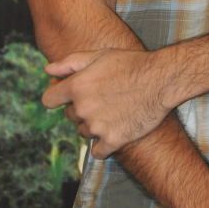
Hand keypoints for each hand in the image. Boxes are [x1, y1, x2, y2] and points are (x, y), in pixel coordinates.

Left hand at [42, 48, 173, 156]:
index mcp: (76, 87)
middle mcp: (83, 108)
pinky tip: (115, 130)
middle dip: (82, 108)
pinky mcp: (113, 140)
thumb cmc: (130, 63)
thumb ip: (69, 63)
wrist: (161, 79)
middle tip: (104, 98)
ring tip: (115, 110)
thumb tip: (47, 70)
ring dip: (94, 124)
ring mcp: (97, 126)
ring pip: (84, 132)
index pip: (49, 100)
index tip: (70, 95)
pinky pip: (98, 152)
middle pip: (70, 116)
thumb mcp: (99, 55)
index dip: (59, 97)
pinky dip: (104, 144)